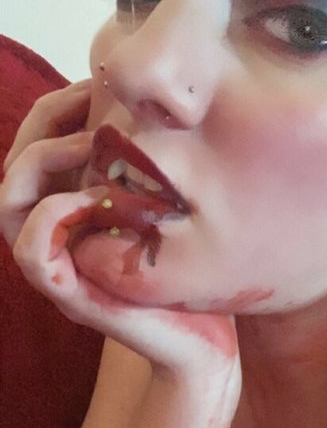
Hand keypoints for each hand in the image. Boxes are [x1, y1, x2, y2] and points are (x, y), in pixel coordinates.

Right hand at [0, 84, 240, 386]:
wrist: (206, 342)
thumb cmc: (188, 272)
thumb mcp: (167, 207)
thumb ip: (145, 169)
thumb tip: (148, 108)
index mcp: (71, 214)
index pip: (32, 150)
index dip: (53, 110)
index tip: (94, 85)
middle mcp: (56, 238)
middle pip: (12, 171)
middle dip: (42, 126)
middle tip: (88, 106)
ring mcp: (60, 268)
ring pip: (7, 206)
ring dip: (39, 162)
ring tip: (85, 144)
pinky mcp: (73, 297)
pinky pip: (32, 253)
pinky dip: (51, 217)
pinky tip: (92, 197)